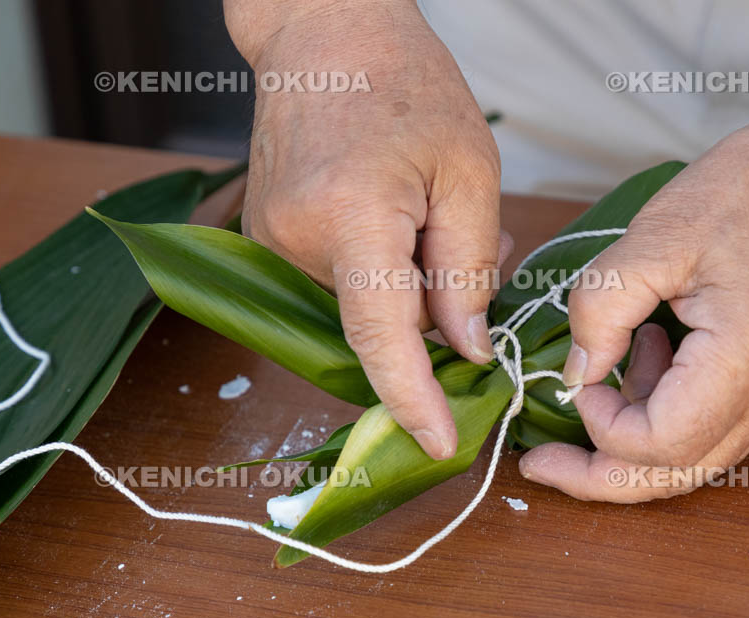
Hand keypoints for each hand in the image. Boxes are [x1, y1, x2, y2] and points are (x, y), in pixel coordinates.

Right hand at [226, 0, 503, 458]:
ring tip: (441, 223)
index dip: (414, 399)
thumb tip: (465, 352)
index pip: (380, 337)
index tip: (442, 445)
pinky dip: (380, 277)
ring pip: (358, 312)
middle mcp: (294, 241)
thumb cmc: (407, 86)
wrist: (322, 34)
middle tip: (484, 254)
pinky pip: (335, 289)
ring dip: (410, 292)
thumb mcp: (469, 172)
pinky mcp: (265, 242)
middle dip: (435, 317)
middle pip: (377, 327)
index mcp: (352, 216)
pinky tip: (406, 225)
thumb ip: (469, 269)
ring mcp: (269, 244)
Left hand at [519, 117, 748, 500]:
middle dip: (602, 479)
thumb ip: (603, 310)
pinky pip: (715, 427)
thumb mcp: (656, 236)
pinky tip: (645, 359)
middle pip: (677, 476)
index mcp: (746, 357)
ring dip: (633, 445)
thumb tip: (576, 373)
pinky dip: (666, 415)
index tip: (578, 380)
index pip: (661, 444)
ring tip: (599, 384)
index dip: (601, 428)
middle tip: (542, 463)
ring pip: (696, 459)